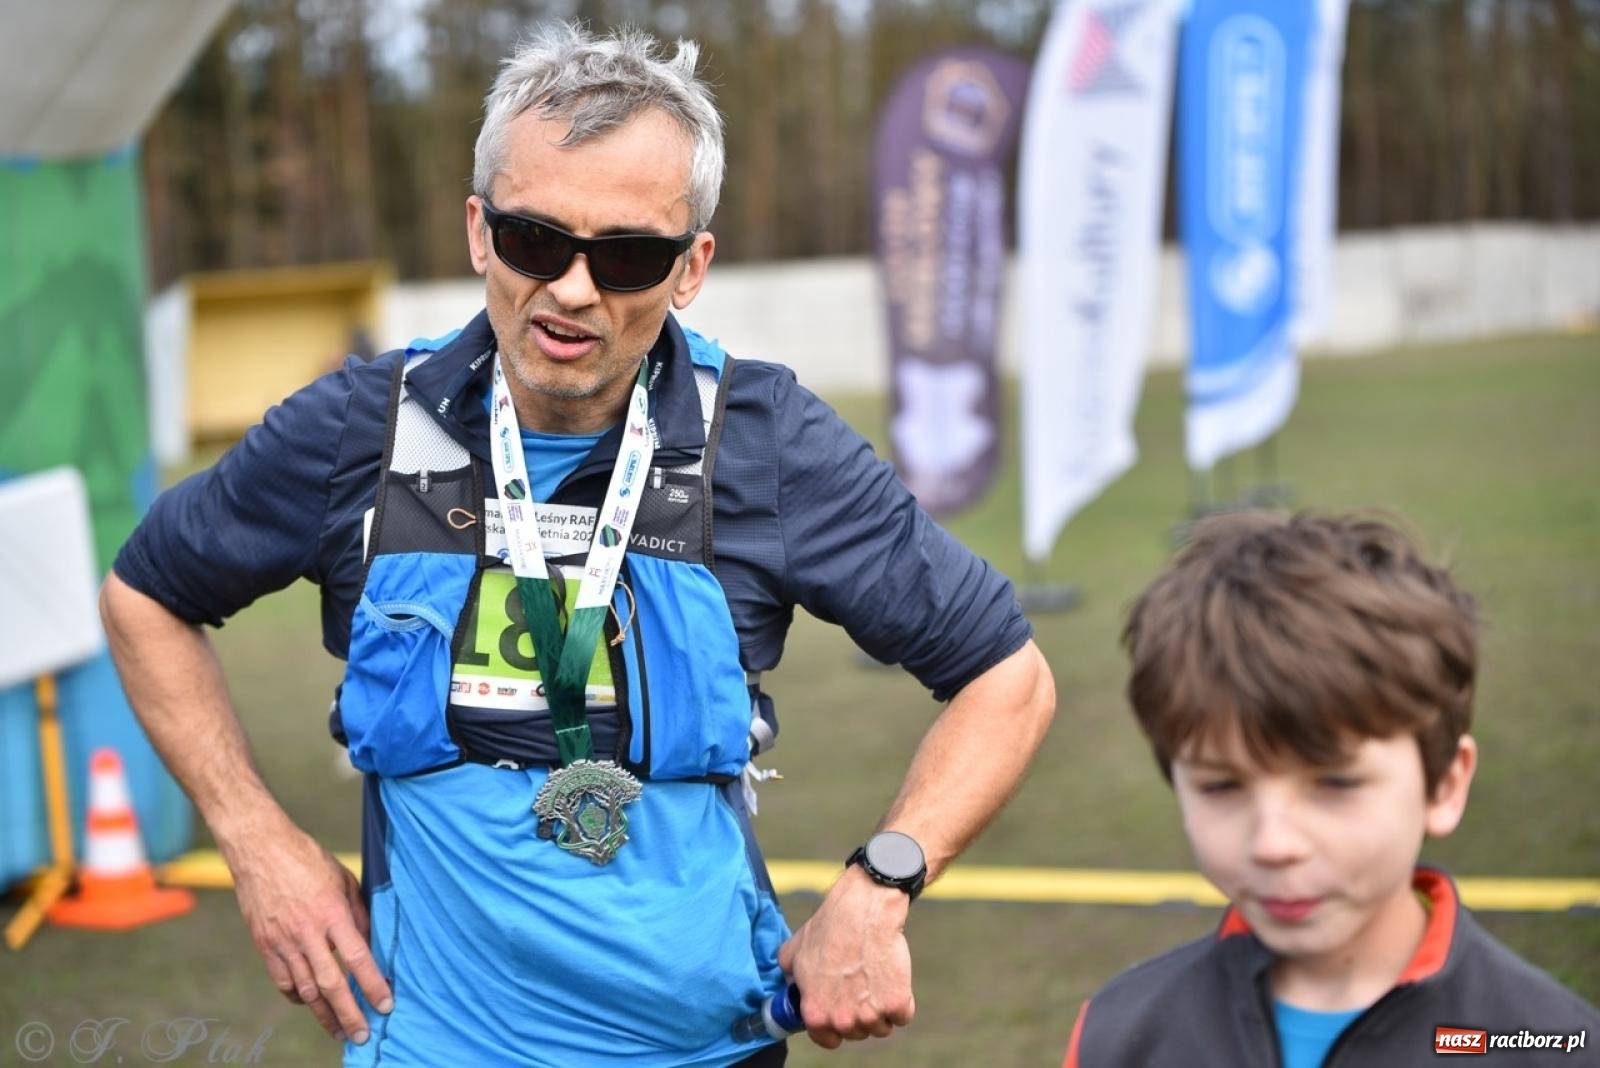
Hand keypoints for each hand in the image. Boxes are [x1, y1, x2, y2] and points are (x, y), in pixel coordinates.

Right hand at [227, 828, 391, 1042]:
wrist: (259, 849)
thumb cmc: (307, 859)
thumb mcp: (344, 879)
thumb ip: (358, 912)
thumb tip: (370, 943)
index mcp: (332, 912)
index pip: (358, 958)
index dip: (373, 985)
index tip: (386, 1005)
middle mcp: (307, 932)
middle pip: (332, 984)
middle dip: (350, 1014)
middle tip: (363, 1035)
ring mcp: (282, 941)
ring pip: (306, 990)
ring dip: (324, 1014)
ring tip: (339, 1031)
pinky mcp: (264, 944)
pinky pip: (283, 981)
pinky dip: (298, 996)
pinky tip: (310, 1003)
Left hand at [776, 864, 913, 1048]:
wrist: (863, 911)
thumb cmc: (830, 927)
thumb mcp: (794, 951)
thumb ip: (789, 974)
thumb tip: (790, 981)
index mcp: (815, 1013)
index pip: (827, 1040)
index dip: (834, 1028)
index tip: (842, 1014)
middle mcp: (842, 1020)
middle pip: (857, 1033)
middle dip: (859, 1013)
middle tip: (860, 986)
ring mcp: (871, 1014)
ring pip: (881, 1027)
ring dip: (881, 1009)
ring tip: (876, 979)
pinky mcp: (896, 1003)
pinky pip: (902, 1015)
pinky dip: (901, 1001)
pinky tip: (892, 978)